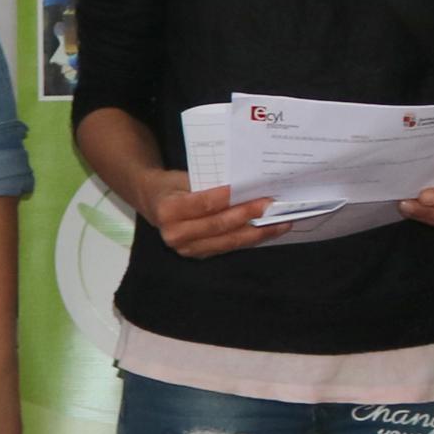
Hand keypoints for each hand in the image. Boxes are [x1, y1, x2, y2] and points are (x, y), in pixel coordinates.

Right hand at [139, 171, 288, 259]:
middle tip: (273, 205)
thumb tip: (246, 185)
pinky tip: (267, 231)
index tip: (253, 190)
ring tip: (280, 223)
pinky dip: (249, 239)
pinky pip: (228, 247)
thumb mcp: (182, 177)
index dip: (229, 198)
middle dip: (249, 215)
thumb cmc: (171, 185)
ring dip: (257, 232)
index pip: (204, 204)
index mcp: (168, 211)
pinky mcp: (199, 256)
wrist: (152, 203)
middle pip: (219, 226)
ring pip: (228, 241)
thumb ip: (208, 183)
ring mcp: (187, 249)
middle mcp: (175, 234)